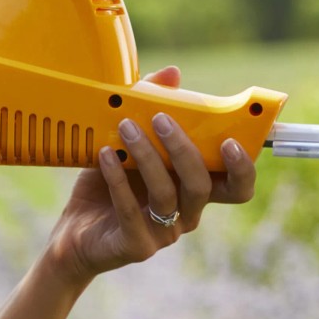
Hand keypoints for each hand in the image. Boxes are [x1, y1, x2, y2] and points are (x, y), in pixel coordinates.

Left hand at [44, 66, 257, 285]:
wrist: (75, 234)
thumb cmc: (107, 186)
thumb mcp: (127, 145)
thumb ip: (151, 109)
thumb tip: (171, 73)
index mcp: (194, 192)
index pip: (236, 187)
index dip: (242, 168)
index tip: (230, 140)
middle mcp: (186, 215)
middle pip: (202, 186)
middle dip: (183, 149)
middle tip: (159, 118)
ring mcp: (163, 233)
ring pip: (167, 195)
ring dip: (147, 157)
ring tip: (126, 128)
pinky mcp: (136, 245)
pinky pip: (131, 212)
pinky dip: (118, 180)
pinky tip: (105, 156)